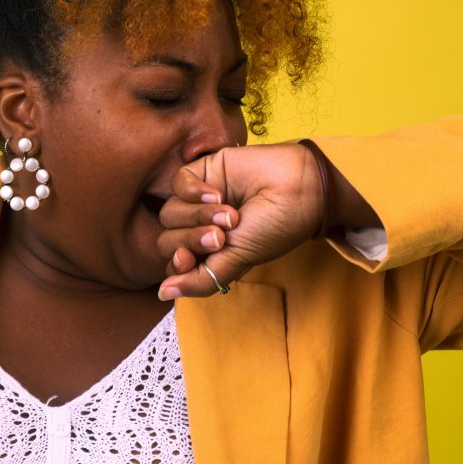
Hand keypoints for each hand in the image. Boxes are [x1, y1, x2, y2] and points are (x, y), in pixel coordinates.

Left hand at [156, 143, 323, 298]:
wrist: (298, 189)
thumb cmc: (275, 228)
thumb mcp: (237, 261)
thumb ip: (200, 280)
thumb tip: (163, 293)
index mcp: (210, 252)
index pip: (174, 262)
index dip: (176, 262)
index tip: (190, 259)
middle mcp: (202, 226)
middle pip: (168, 238)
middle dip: (191, 239)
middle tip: (220, 237)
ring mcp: (200, 199)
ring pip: (170, 212)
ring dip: (198, 216)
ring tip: (230, 214)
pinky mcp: (204, 170)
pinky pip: (177, 183)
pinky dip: (192, 192)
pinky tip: (216, 194)